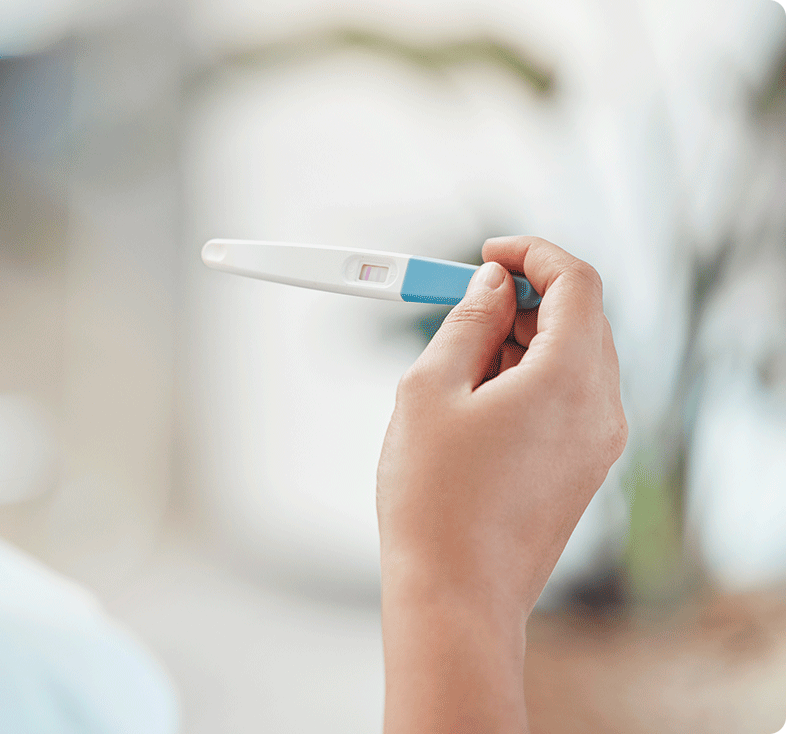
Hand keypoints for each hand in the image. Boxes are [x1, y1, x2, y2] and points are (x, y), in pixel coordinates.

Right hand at [375, 236, 626, 732]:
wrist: (455, 596)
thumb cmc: (433, 499)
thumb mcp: (430, 391)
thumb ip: (467, 323)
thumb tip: (492, 286)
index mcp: (570, 379)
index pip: (577, 282)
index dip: (532, 254)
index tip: (487, 252)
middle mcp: (601, 409)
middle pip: (581, 318)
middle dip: (522, 298)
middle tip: (458, 306)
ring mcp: (598, 445)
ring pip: (574, 359)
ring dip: (522, 341)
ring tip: (457, 366)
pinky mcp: (583, 472)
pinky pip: (570, 400)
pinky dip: (530, 380)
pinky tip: (476, 406)